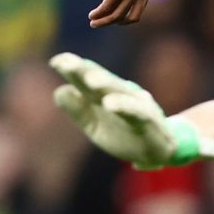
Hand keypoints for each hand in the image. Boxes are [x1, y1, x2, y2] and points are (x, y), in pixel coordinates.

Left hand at [49, 52, 213, 169]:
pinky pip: (136, 111)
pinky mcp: (148, 120)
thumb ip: (78, 110)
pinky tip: (110, 104)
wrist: (158, 152)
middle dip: (85, 70)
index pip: (87, 78)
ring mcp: (136, 105)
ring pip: (119, 91)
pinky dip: (123, 106)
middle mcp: (120, 95)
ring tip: (89, 80)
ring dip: (105, 83)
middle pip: (101, 79)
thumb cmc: (123, 135)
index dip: (73, 69)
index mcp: (104, 95)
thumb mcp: (94, 126)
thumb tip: (59, 91)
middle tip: (67, 63)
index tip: (55, 61)